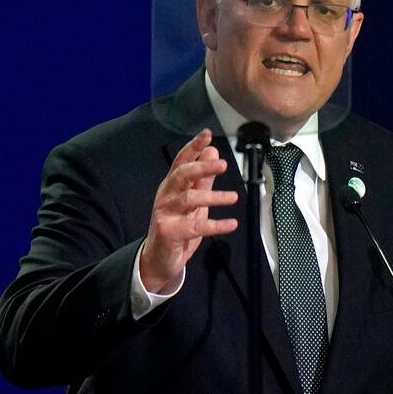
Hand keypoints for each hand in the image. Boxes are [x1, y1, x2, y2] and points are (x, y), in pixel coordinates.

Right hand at [139, 129, 238, 292]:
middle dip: (202, 167)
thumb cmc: (177, 226)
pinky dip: (215, 225)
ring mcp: (166, 213)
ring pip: (188, 199)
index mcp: (172, 185)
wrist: (159, 258)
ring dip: (213, 196)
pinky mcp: (169, 232)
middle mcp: (167, 196)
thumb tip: (212, 152)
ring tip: (234, 197)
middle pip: (182, 175)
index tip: (207, 135)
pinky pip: (195, 227)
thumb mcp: (193, 200)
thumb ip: (203, 178)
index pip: (181, 160)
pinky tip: (231, 224)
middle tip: (222, 164)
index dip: (193, 146)